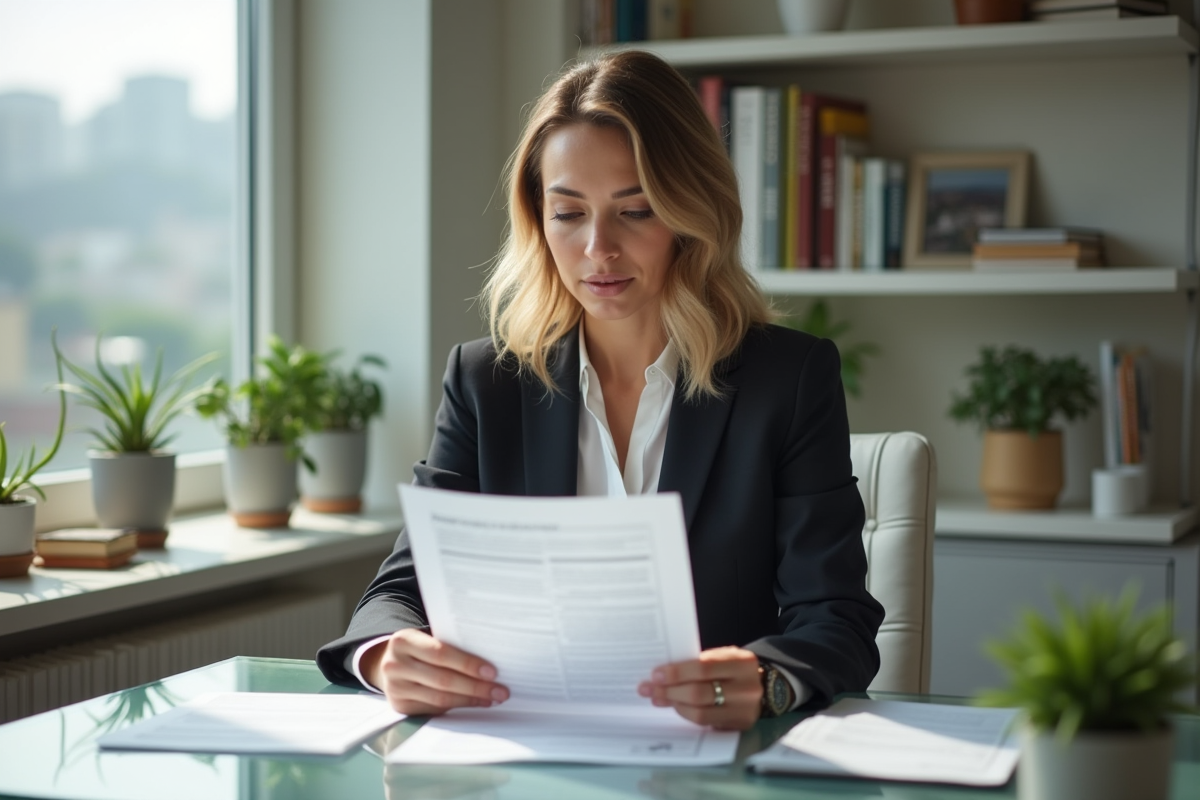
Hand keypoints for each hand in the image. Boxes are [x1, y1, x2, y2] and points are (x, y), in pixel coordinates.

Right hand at [363, 628, 508, 715]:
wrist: (389, 662)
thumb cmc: (419, 648)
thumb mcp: (427, 638)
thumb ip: (449, 644)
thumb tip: (490, 659)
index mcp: (403, 640)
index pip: (441, 653)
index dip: (468, 664)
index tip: (492, 672)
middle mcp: (395, 664)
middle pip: (442, 680)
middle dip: (476, 687)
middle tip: (500, 691)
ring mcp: (395, 688)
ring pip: (440, 698)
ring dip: (470, 699)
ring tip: (491, 698)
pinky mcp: (400, 706)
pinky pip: (434, 709)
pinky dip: (457, 707)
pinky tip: (473, 703)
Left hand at [636, 646, 762, 729]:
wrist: (769, 686)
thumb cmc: (736, 668)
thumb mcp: (725, 657)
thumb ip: (700, 662)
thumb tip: (663, 674)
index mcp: (743, 662)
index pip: (703, 668)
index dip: (676, 672)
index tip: (656, 674)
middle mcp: (747, 687)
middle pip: (699, 693)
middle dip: (669, 691)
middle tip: (649, 689)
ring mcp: (745, 710)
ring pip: (701, 713)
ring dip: (675, 705)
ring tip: (658, 698)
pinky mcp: (740, 726)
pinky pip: (707, 724)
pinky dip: (688, 715)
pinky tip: (677, 707)